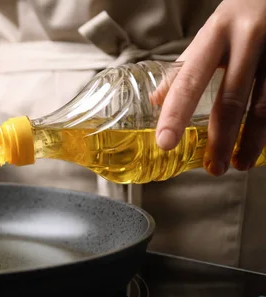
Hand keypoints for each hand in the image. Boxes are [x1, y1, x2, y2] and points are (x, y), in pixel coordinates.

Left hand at [155, 0, 265, 175]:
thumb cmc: (242, 15)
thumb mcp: (211, 33)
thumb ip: (186, 67)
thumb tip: (156, 101)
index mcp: (216, 33)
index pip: (190, 79)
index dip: (176, 114)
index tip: (165, 143)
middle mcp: (248, 39)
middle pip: (232, 99)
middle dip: (221, 139)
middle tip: (214, 167)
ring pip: (265, 105)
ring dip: (253, 141)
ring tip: (240, 164)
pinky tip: (264, 145)